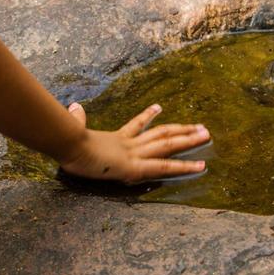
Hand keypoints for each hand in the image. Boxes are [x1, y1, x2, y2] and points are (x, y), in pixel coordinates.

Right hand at [60, 103, 209, 183]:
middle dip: (181, 130)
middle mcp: (129, 144)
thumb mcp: (72, 129)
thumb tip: (73, 107)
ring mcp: (134, 154)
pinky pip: (164, 167)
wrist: (67, 143)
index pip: (135, 125)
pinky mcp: (135, 167)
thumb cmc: (66, 139)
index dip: (148, 116)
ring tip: (207, 135)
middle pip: (161, 133)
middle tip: (200, 127)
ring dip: (189, 140)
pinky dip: (183, 167)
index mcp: (115, 138)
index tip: (158, 107)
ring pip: (168, 145)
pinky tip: (200, 166)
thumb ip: (76, 119)